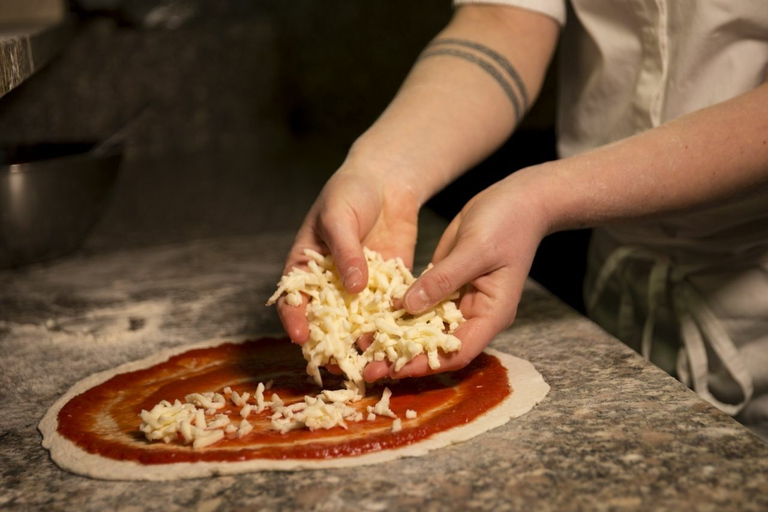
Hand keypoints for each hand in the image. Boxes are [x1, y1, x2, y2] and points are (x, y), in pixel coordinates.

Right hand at [277, 158, 421, 344]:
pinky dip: (390, 326)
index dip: (294, 318)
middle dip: (328, 342)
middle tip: (334, 363)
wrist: (386, 181)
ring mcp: (358, 288)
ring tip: (367, 361)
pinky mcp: (386, 286)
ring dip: (360, 341)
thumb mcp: (340, 217)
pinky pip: (385, 309)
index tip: (301, 337)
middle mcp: (329, 283)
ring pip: (355, 321)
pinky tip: (397, 342)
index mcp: (306, 266)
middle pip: (323, 319)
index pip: (293, 298)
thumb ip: (345, 252)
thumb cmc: (351, 192)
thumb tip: (353, 287)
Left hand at [362, 168, 550, 380]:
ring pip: (425, 328)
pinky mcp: (445, 284)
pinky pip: (420, 304)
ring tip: (362, 345)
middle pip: (437, 347)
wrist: (518, 199)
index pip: (458, 351)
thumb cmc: (508, 222)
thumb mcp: (475, 250)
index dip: (426, 364)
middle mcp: (475, 313)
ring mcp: (459, 299)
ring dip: (395, 337)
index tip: (393, 368)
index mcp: (492, 313)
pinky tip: (372, 316)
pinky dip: (398, 311)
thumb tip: (408, 306)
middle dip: (403, 358)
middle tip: (367, 368)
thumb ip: (443, 280)